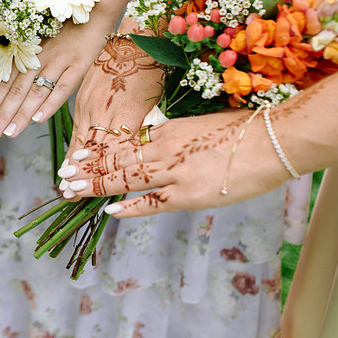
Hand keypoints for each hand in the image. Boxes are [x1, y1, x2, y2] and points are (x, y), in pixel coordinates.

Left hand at [0, 17, 114, 139]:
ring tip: (8, 133)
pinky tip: (38, 119)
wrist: (96, 3)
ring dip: (21, 115)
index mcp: (28, 49)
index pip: (5, 80)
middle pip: (16, 90)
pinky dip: (50, 104)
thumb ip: (28, 54)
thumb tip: (11, 79)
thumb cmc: (66, 19)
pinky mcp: (80, 64)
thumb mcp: (41, 35)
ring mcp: (60, 60)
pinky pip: (63, 87)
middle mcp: (40, 55)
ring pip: (35, 92)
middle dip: (2, 114)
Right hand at [62, 32, 163, 193]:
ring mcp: (90, 102)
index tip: (91, 191)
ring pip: (81, 138)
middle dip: (81, 173)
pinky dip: (73, 142)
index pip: (112, 150)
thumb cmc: (152, 68)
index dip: (101, 173)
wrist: (134, 36)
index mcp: (126, 113)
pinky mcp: (82, 94)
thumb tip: (135, 152)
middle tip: (70, 194)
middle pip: (92, 149)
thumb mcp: (153, 100)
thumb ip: (141, 128)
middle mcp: (105, 110)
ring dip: (72, 161)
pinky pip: (77, 123)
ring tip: (64, 180)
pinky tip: (68, 155)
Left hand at [65, 109, 288, 216]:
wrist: (275, 140)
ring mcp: (176, 170)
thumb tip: (154, 145)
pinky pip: (154, 201)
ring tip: (73, 189)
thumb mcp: (198, 126)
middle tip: (62, 175)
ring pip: (127, 178)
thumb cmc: (243, 132)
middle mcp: (165, 148)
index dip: (97, 151)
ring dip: (98, 185)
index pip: (123, 143)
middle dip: (88, 168)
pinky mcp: (191, 192)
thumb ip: (173, 138)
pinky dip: (131, 206)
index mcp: (167, 130)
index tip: (75, 154)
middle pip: (117, 159)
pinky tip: (110, 210)